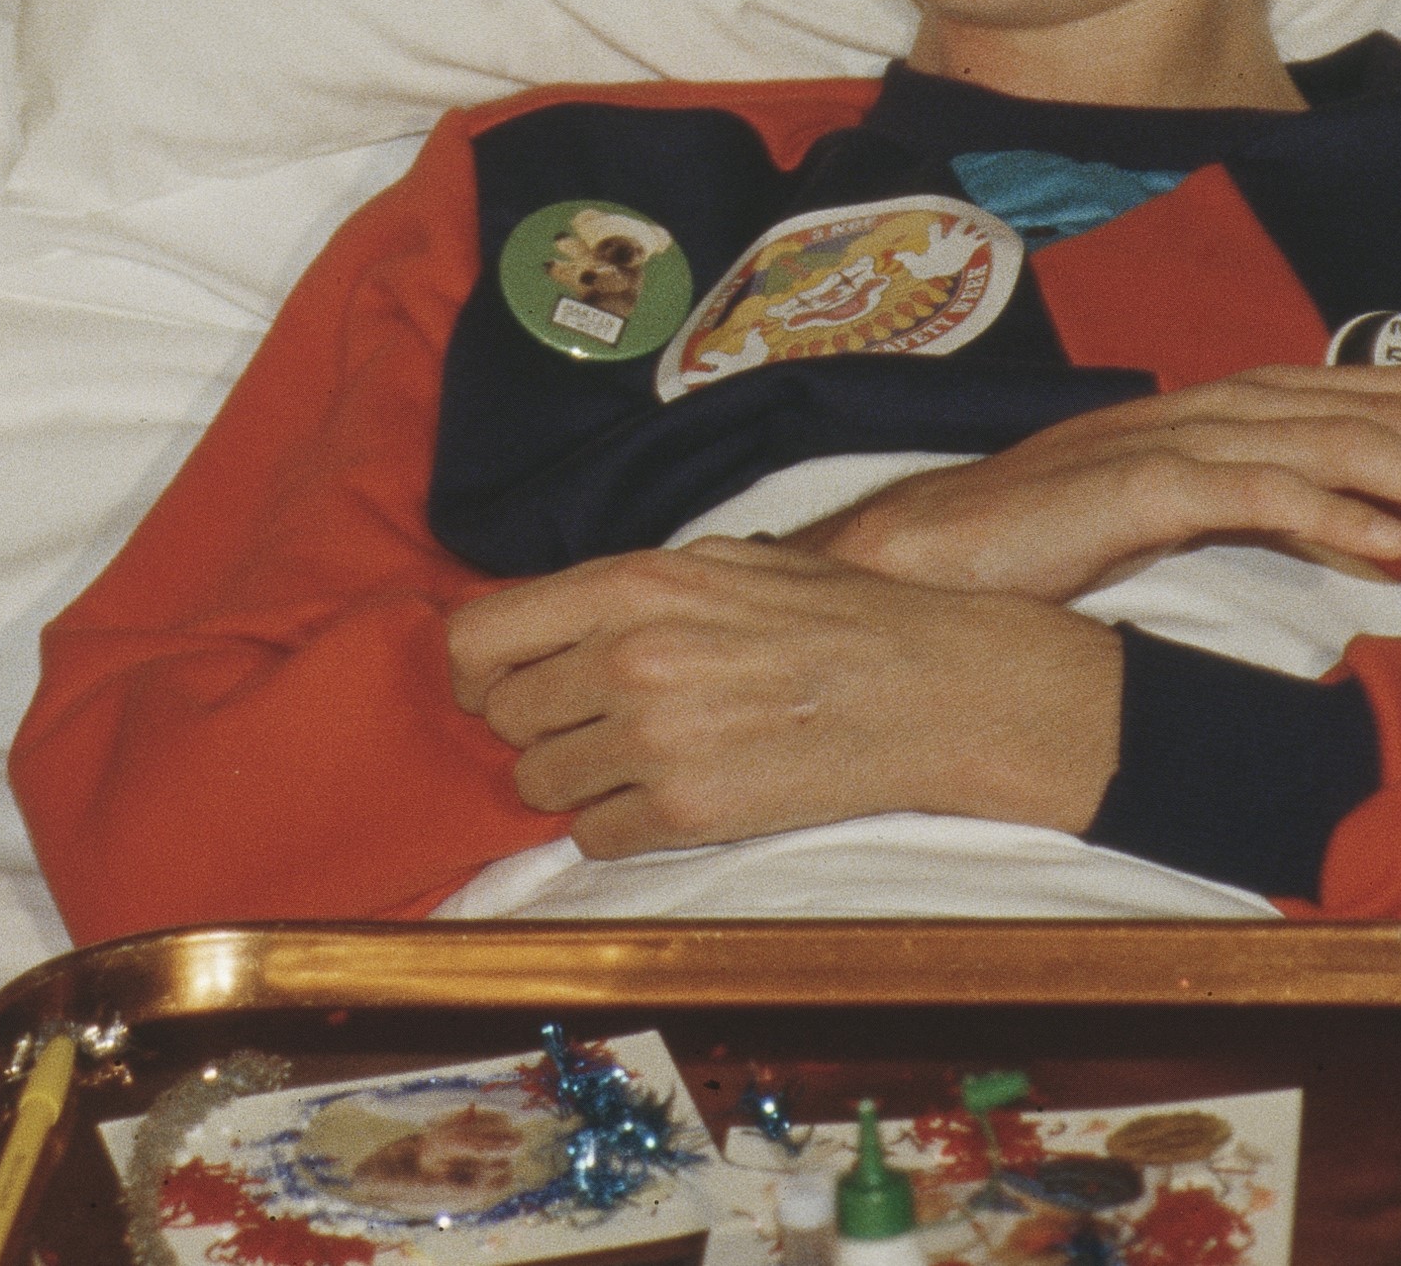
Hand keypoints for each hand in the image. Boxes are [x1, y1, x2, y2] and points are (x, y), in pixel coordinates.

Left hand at [445, 535, 1121, 853]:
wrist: (925, 688)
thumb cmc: (829, 617)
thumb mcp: (717, 564)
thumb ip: (622, 591)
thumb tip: (548, 623)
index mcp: (627, 587)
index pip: (477, 638)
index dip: (474, 672)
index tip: (496, 688)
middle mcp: (626, 661)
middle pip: (503, 717)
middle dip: (535, 727)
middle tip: (586, 726)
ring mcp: (654, 742)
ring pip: (538, 785)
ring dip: (573, 781)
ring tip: (633, 762)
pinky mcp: (687, 813)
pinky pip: (594, 836)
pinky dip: (615, 825)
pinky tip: (664, 798)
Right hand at [804, 363, 1400, 603]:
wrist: (910, 568)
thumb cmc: (1037, 556)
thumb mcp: (1181, 528)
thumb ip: (1274, 513)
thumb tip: (1388, 537)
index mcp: (1222, 408)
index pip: (1376, 390)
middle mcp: (1204, 407)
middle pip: (1373, 399)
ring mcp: (1163, 442)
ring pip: (1331, 439)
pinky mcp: (1125, 490)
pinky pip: (1244, 493)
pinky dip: (1328, 513)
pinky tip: (1397, 550)